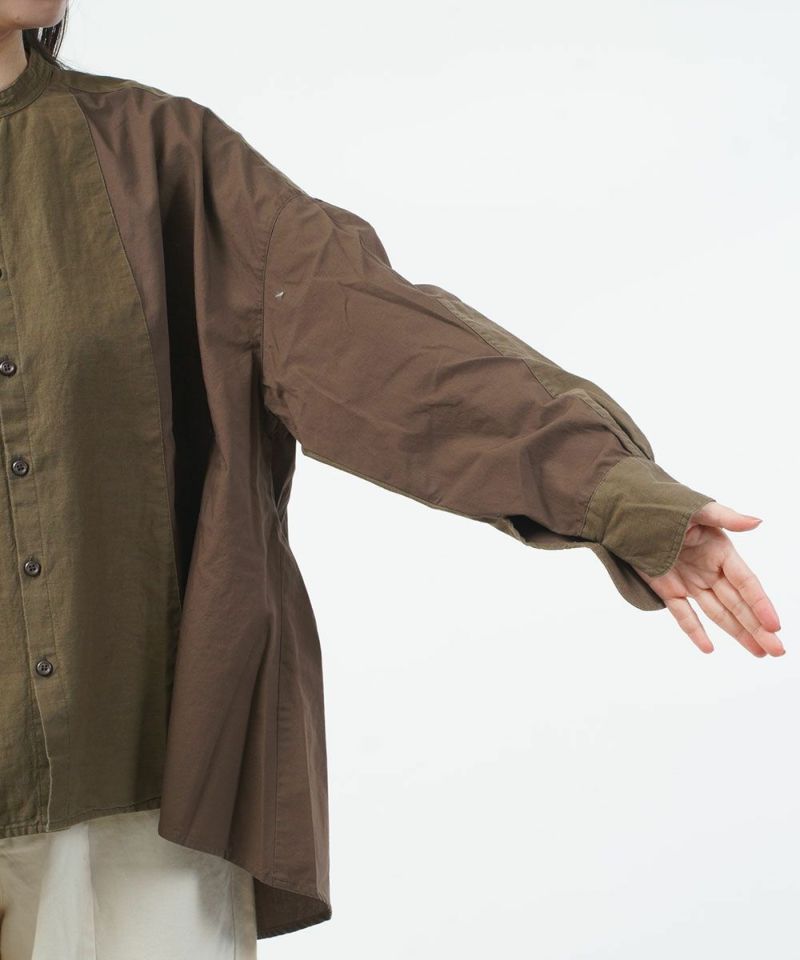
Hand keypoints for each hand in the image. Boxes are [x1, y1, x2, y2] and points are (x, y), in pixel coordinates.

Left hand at [635, 502, 783, 656]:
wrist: (629, 513)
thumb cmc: (666, 507)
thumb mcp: (697, 510)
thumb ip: (726, 517)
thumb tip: (757, 521)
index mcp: (721, 552)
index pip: (746, 583)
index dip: (760, 604)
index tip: (775, 626)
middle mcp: (710, 571)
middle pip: (738, 604)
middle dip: (757, 628)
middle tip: (777, 651)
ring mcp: (690, 582)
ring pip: (718, 613)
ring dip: (738, 633)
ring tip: (759, 653)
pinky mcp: (668, 590)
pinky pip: (684, 614)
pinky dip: (694, 631)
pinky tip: (708, 648)